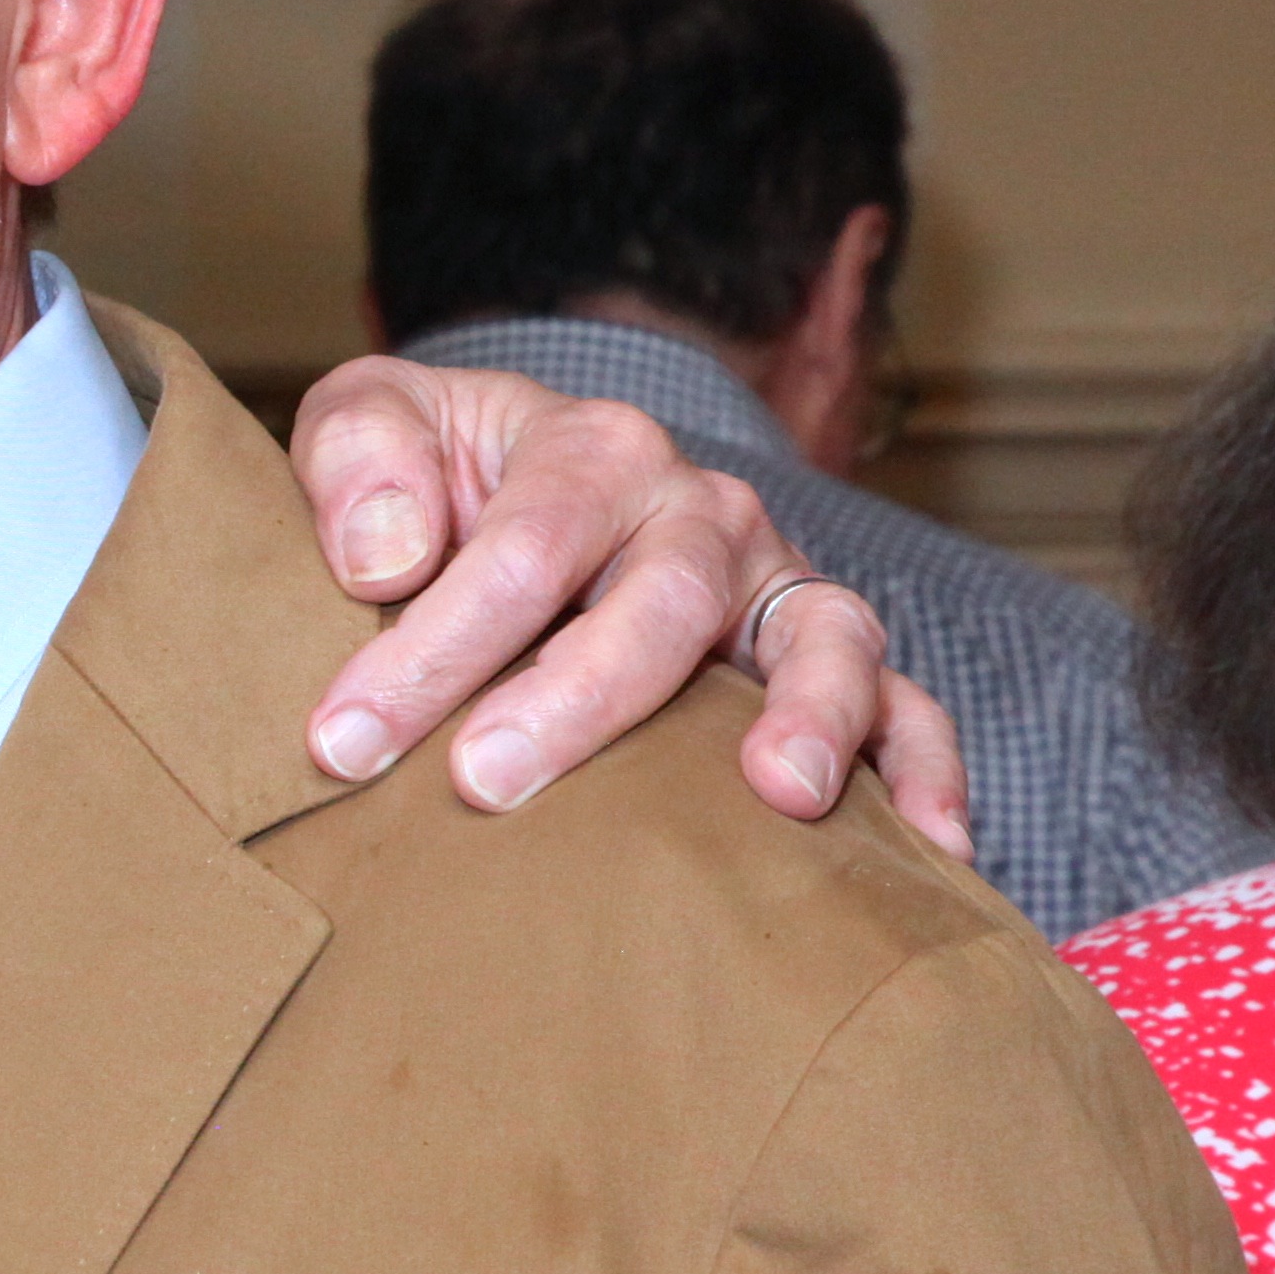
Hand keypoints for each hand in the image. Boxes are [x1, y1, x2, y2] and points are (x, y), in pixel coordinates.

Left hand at [282, 358, 975, 850]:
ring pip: (824, 640)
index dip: (430, 648)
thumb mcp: (369, 421)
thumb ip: (356, 458)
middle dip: (572, 703)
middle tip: (485, 786)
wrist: (508, 486)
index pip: (519, 551)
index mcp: (591, 450)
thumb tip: (386, 556)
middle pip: (658, 606)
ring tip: (780, 794)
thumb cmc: (429, 475)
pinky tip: (930, 851)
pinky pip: (904, 704)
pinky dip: (926, 768)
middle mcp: (700, 511)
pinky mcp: (821, 661)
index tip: (344, 741)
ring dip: (810, 717)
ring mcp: (773, 587)